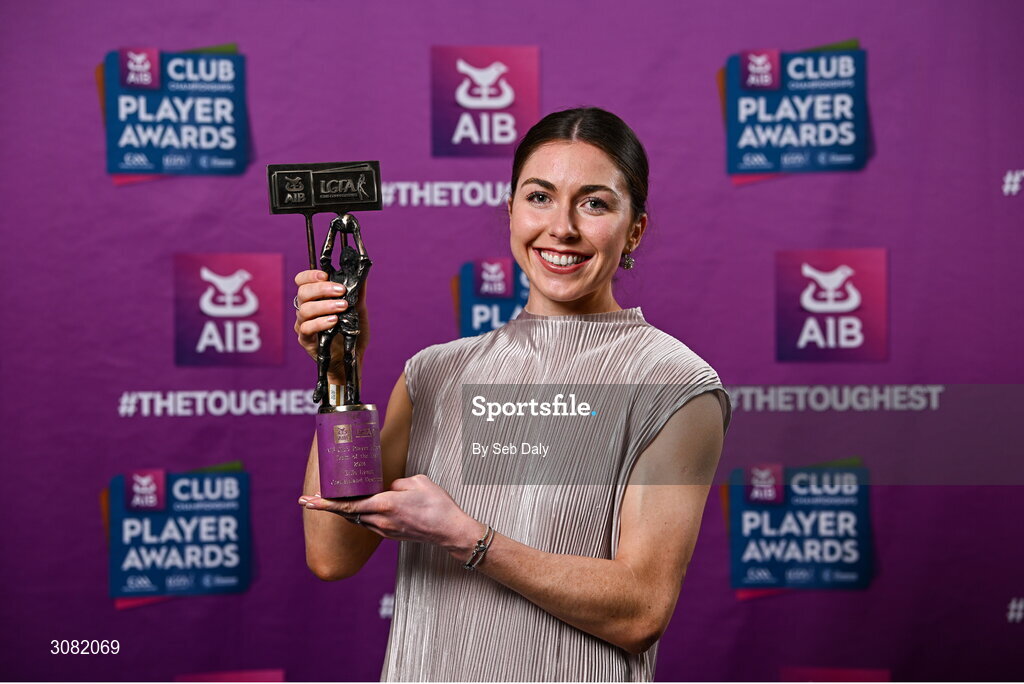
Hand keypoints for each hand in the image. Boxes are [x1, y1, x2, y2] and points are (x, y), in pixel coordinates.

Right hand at [293, 270, 369, 381]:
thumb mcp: (358, 309)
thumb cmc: (351, 331)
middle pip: (303, 292)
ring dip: (325, 305)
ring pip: (304, 310)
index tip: (325, 274)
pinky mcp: (306, 339)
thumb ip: (357, 291)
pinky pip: (307, 328)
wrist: (351, 357)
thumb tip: (362, 272)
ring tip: (342, 307)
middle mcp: (305, 309)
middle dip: (322, 289)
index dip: (310, 275)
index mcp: (314, 298)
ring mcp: (303, 324)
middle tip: (341, 291)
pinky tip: (334, 321)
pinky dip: (321, 322)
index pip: (302, 281)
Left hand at [298, 474, 479, 553]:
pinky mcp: (391, 535)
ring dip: (344, 511)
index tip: (308, 500)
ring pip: (357, 519)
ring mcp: (385, 530)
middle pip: (346, 513)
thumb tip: (388, 488)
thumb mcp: (417, 481)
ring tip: (332, 501)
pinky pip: (369, 524)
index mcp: (384, 504)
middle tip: (308, 499)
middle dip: (327, 507)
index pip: (347, 504)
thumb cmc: (437, 504)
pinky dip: (360, 515)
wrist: (450, 530)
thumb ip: (397, 483)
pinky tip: (360, 507)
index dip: (325, 503)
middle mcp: (380, 520)